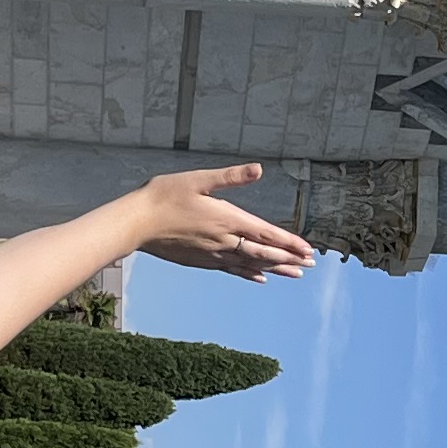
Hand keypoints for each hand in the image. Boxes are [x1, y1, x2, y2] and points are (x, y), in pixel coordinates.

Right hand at [125, 164, 317, 281]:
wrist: (136, 223)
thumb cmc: (164, 196)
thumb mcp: (199, 180)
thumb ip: (231, 177)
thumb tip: (259, 169)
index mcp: (227, 220)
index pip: (266, 234)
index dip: (289, 243)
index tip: (308, 250)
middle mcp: (224, 241)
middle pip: (264, 253)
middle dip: (289, 258)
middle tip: (310, 264)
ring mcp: (213, 255)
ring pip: (251, 264)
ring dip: (275, 269)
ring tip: (295, 274)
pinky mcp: (202, 261)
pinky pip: (232, 270)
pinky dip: (249, 274)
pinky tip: (260, 278)